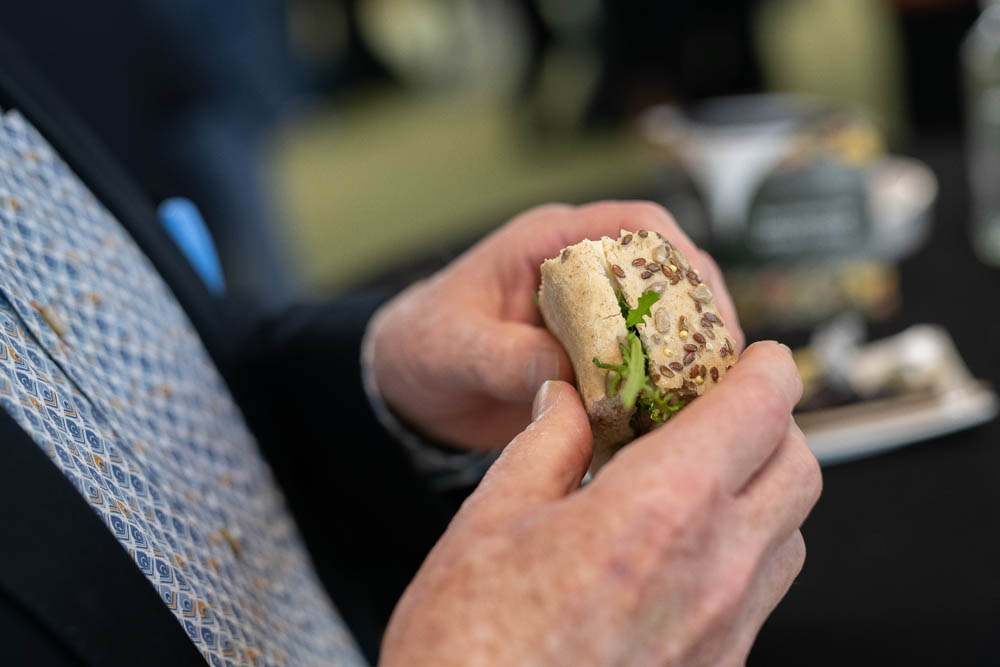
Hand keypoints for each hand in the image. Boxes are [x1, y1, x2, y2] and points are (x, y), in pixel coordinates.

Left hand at [369, 201, 743, 449]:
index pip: (635, 224)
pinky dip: (664, 388)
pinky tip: (676, 420)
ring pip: (666, 321)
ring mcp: (592, 314)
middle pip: (668, 273)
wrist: (407, 384)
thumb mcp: (454, 349)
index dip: (680, 259)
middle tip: (724, 367)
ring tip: (711, 398)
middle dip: (703, 314)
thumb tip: (567, 377)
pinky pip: (644, 364)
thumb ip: (506, 357)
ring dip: (691, 354)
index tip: (706, 308)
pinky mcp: (594, 356)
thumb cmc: (423, 346)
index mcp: (548, 242)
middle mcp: (580, 270)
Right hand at [380, 341, 819, 666]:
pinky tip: (678, 550)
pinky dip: (742, 552)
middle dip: (774, 425)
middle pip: (800, 469)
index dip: (768, 368)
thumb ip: (546, 443)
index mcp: (662, 508)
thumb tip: (566, 398)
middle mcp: (717, 569)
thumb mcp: (492, 518)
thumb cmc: (470, 645)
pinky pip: (761, 596)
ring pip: (790, 535)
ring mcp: (726, 631)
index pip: (761, 410)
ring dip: (762, 491)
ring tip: (698, 480)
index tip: (756, 357)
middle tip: (723, 411)